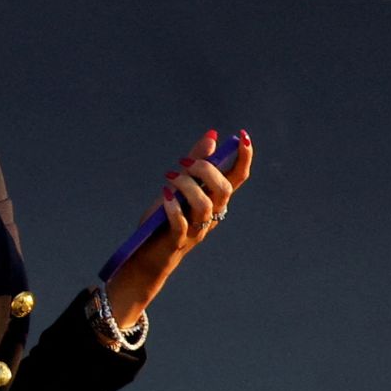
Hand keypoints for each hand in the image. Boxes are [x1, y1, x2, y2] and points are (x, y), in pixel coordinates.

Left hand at [105, 129, 254, 327]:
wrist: (146, 254)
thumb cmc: (165, 218)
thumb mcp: (178, 185)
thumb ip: (196, 161)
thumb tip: (212, 136)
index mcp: (215, 200)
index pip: (238, 177)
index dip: (244, 157)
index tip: (242, 136)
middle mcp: (212, 215)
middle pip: (224, 189)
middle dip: (206, 169)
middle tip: (184, 162)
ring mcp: (196, 229)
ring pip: (204, 205)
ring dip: (186, 185)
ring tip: (169, 178)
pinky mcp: (178, 240)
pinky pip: (181, 223)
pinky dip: (174, 207)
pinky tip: (165, 196)